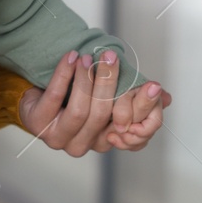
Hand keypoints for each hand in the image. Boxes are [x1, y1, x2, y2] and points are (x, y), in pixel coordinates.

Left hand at [17, 50, 170, 155]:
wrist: (35, 96)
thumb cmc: (74, 97)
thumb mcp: (106, 96)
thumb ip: (133, 97)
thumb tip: (166, 97)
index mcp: (105, 141)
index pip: (132, 132)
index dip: (142, 107)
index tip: (152, 84)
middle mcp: (83, 145)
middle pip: (103, 115)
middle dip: (109, 82)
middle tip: (111, 57)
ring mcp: (59, 138)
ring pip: (80, 109)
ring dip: (85, 78)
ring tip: (87, 57)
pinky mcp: (38, 124)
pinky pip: (54, 97)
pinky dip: (64, 74)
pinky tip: (70, 58)